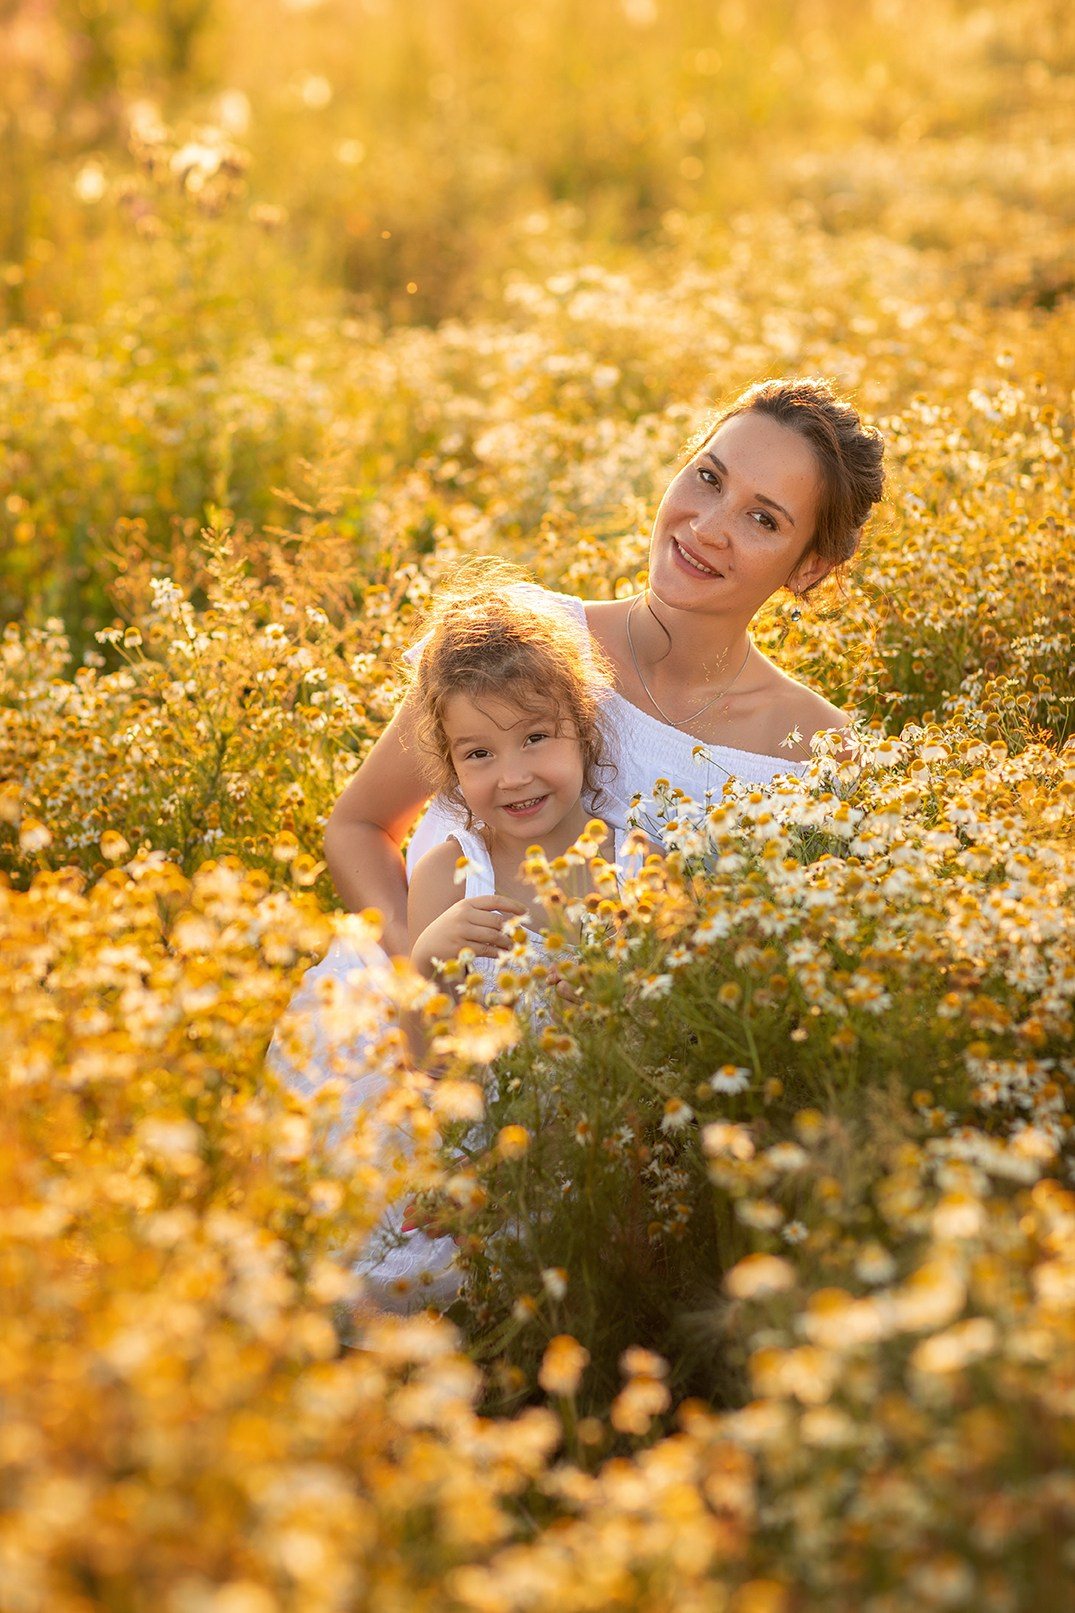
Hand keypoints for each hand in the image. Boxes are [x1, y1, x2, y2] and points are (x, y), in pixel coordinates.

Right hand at [411, 894, 527, 978]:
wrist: (427, 947)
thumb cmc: (450, 930)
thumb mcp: (461, 915)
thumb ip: (482, 914)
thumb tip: (513, 919)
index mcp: (466, 904)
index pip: (494, 900)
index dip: (512, 905)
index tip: (525, 912)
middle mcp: (463, 915)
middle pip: (497, 920)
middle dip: (512, 929)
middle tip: (521, 936)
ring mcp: (460, 931)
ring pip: (493, 936)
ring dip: (507, 942)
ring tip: (513, 946)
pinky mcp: (460, 948)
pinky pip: (486, 950)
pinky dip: (497, 952)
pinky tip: (502, 954)